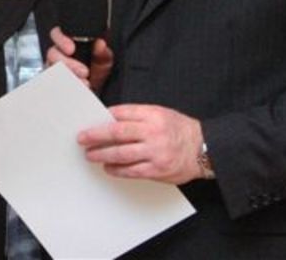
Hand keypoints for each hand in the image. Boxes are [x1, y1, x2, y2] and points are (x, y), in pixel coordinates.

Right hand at [46, 27, 113, 90]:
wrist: (97, 90)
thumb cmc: (97, 70)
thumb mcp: (104, 60)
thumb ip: (102, 51)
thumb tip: (100, 43)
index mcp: (67, 42)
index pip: (56, 33)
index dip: (61, 39)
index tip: (71, 49)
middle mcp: (57, 54)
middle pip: (52, 53)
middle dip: (68, 63)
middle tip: (85, 72)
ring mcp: (52, 68)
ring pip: (52, 70)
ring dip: (69, 78)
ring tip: (85, 84)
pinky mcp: (51, 83)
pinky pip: (53, 85)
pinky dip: (67, 88)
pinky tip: (79, 90)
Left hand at [77, 104, 204, 183]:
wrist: (203, 149)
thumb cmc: (179, 129)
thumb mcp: (160, 113)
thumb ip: (137, 115)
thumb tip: (109, 119)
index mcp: (153, 114)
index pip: (122, 113)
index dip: (104, 116)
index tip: (90, 119)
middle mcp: (153, 132)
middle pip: (117, 132)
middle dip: (96, 136)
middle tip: (82, 138)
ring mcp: (155, 152)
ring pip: (121, 154)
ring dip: (102, 155)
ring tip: (90, 155)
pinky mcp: (157, 170)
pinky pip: (132, 171)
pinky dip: (117, 170)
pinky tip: (107, 168)